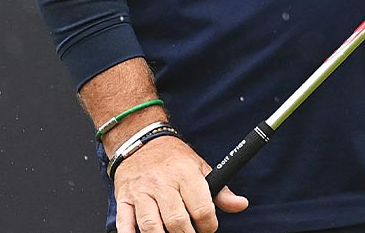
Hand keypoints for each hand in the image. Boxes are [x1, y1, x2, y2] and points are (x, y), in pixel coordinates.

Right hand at [111, 134, 247, 232]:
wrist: (140, 140)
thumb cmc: (173, 158)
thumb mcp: (200, 167)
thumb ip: (221, 190)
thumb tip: (240, 204)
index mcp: (185, 174)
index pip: (201, 208)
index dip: (208, 226)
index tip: (208, 228)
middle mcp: (163, 183)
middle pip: (176, 220)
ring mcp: (141, 192)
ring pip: (151, 225)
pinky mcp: (124, 198)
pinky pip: (124, 222)